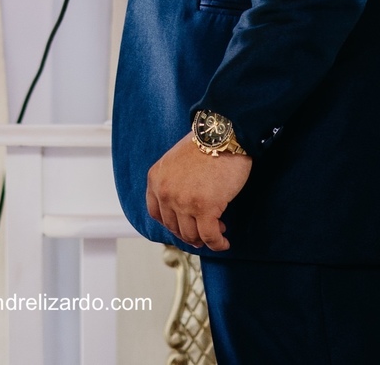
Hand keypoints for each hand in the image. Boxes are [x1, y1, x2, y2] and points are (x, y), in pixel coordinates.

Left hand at [146, 133, 251, 250]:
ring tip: (218, 232)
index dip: (171, 224)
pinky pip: (209, 237)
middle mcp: (165, 192)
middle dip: (190, 233)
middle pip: (174, 228)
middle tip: (204, 231)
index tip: (184, 226)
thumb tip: (181, 212)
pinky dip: (217, 244)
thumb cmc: (203, 145)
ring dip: (204, 239)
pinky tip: (224, 241)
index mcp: (155, 179)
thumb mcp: (174, 163)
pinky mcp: (205, 208)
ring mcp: (184, 202)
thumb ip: (171, 184)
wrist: (222, 135)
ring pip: (191, 235)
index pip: (156, 214)